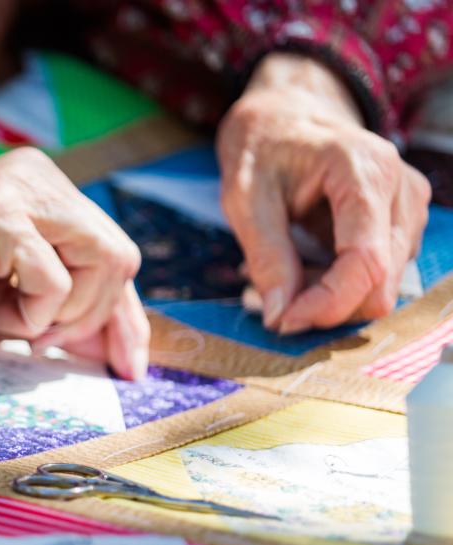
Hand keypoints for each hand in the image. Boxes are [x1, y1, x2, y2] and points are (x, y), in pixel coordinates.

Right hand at [0, 148, 148, 378]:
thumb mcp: (0, 307)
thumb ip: (54, 313)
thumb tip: (109, 346)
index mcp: (42, 191)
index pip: (111, 251)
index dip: (127, 315)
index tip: (129, 365)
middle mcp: (40, 179)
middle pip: (122, 256)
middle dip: (101, 318)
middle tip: (45, 347)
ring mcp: (22, 190)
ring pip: (106, 260)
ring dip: (70, 314)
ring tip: (18, 327)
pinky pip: (56, 278)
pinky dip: (36, 314)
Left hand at [217, 53, 430, 333]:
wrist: (285, 113)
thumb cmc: (262, 147)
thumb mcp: (244, 198)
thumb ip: (266, 256)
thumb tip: (280, 316)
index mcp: (366, 171)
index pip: (366, 262)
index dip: (328, 304)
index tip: (282, 322)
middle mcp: (403, 189)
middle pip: (381, 282)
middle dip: (325, 304)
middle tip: (270, 301)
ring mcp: (409, 207)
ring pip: (381, 285)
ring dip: (329, 295)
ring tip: (279, 272)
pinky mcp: (402, 223)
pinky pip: (376, 275)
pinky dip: (336, 284)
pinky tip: (301, 264)